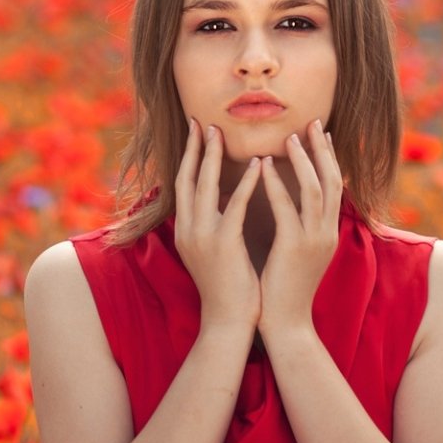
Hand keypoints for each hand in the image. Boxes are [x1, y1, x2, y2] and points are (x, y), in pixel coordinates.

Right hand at [174, 118, 263, 334]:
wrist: (227, 321)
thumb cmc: (229, 286)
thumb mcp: (216, 249)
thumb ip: (217, 222)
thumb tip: (227, 197)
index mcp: (186, 229)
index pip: (184, 184)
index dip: (190, 156)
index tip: (197, 131)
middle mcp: (188, 229)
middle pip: (187, 178)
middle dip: (194, 147)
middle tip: (202, 120)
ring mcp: (202, 236)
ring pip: (205, 187)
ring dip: (213, 157)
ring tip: (221, 132)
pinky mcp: (223, 245)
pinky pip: (235, 206)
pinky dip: (247, 184)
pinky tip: (258, 165)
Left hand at [258, 119, 342, 339]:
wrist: (286, 325)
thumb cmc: (284, 289)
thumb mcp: (299, 252)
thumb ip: (300, 226)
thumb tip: (292, 203)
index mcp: (328, 231)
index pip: (334, 186)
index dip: (329, 158)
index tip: (320, 134)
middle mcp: (327, 232)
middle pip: (332, 180)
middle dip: (322, 149)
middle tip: (312, 122)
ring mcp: (314, 240)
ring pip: (315, 189)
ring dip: (302, 159)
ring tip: (288, 136)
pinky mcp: (294, 248)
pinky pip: (287, 208)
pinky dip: (276, 184)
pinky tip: (263, 166)